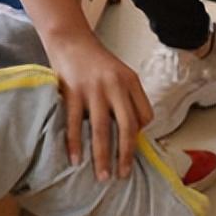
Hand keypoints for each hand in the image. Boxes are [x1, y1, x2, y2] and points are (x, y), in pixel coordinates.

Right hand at [47, 32, 152, 181]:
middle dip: (126, 154)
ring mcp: (93, 89)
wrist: (70, 39)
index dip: (140, 133)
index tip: (131, 145)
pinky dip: (75, 144)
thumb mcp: (119, 73)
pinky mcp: (72, 91)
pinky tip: (76, 160)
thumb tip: (132, 131)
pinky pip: (75, 124)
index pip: (144, 115)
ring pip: (101, 130)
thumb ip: (126, 97)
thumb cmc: (95, 60)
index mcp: (131, 81)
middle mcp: (115, 85)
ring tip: (102, 176)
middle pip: (127, 127)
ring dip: (102, 157)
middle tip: (123, 175)